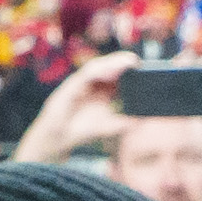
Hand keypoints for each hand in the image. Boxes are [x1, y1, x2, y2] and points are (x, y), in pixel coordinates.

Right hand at [12, 52, 138, 164]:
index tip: (141, 67)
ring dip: (112, 62)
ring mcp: (80, 83)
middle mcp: (91, 83)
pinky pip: (85, 74)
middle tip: (136, 61)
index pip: (116, 74)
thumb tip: (139, 121)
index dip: (127, 69)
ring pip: (97, 67)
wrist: (60, 138)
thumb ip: (122, 123)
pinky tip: (109, 69)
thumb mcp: (107, 127)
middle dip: (121, 61)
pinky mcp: (70, 85)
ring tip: (126, 61)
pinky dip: (98, 71)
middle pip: (108, 67)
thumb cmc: (82, 129)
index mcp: (101, 90)